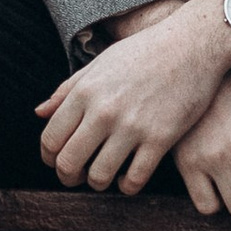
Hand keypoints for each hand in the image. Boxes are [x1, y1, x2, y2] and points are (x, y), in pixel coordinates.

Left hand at [34, 0, 230, 192]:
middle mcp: (104, 111)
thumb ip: (67, 90)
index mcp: (85, 91)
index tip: (57, 160)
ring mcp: (132, 126)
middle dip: (67, 176)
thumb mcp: (100, 63)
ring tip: (102, 177)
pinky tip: (128, 179)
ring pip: (99, 176)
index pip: (51, 138)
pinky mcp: (160, 139)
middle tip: (75, 177)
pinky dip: (127, 186)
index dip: (49, 156)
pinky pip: (134, 179)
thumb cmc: (143, 52)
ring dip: (97, 183)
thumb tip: (39, 113)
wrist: (191, 45)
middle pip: (68, 162)